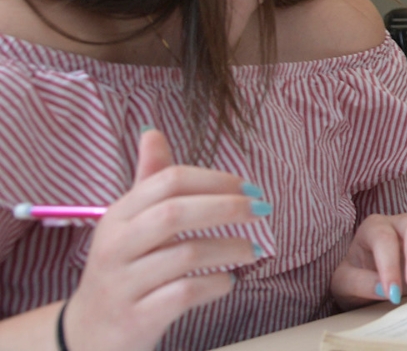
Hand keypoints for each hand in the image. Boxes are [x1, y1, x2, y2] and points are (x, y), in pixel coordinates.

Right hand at [63, 129, 264, 350]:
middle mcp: (115, 246)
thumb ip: (148, 181)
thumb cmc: (123, 268)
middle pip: (175, 213)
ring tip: (252, 251)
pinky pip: (185, 293)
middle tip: (261, 210)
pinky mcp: (136, 318)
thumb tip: (152, 132)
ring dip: (230, 249)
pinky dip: (215, 284)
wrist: (88, 333)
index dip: (215, 179)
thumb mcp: (129, 223)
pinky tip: (227, 281)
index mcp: (118, 215)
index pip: (168, 180)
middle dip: (226, 207)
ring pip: (185, 254)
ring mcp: (123, 284)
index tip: (249, 188)